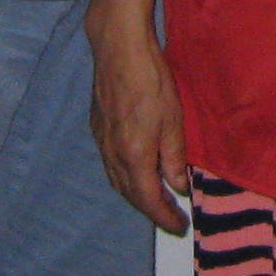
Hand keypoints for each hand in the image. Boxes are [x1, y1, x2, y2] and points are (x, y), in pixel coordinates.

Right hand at [87, 11, 188, 234]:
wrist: (118, 49)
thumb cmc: (151, 79)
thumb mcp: (173, 119)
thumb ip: (174, 157)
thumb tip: (178, 186)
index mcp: (134, 155)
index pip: (149, 199)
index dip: (164, 217)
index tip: (179, 227)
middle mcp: (113, 154)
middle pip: (130, 194)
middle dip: (151, 210)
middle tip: (172, 217)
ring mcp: (101, 141)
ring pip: (117, 181)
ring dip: (136, 196)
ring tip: (157, 200)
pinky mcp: (97, 128)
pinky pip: (110, 165)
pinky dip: (125, 178)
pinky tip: (136, 173)